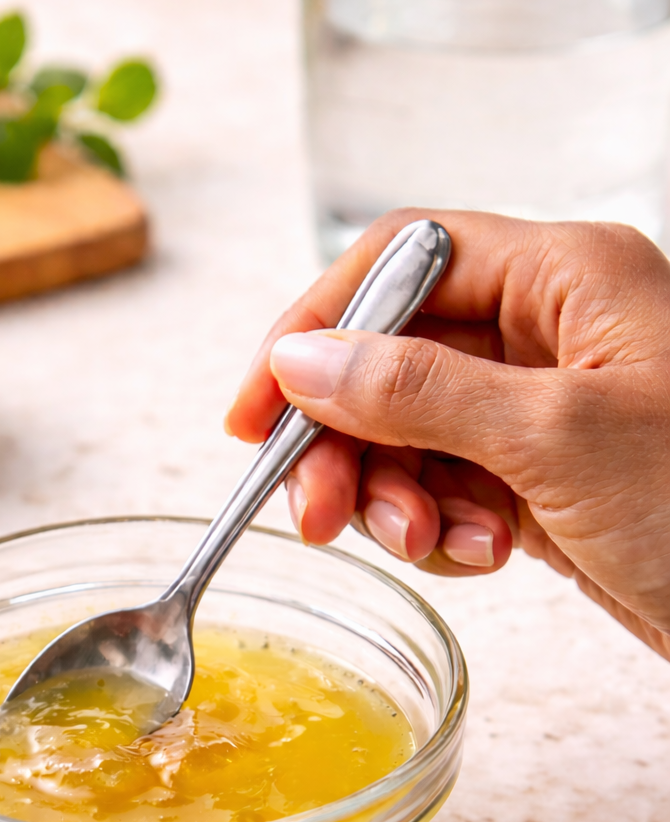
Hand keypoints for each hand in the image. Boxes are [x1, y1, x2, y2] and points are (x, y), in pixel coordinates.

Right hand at [227, 211, 669, 659]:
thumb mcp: (554, 438)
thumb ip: (416, 391)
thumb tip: (302, 361)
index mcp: (565, 276)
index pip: (400, 263)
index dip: (314, 328)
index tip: (256, 413)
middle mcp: (552, 331)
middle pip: (392, 357)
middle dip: (347, 440)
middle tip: (320, 516)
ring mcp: (547, 408)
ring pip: (413, 432)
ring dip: (396, 494)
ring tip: (428, 544)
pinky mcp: (547, 478)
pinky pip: (452, 486)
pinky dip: (443, 527)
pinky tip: (480, 558)